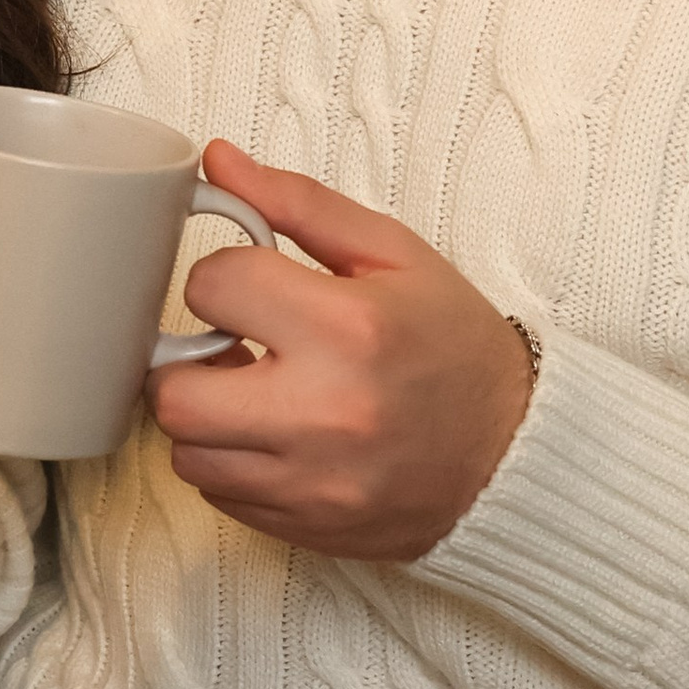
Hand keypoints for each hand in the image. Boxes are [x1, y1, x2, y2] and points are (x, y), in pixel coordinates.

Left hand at [146, 143, 536, 563]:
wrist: (515, 454)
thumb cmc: (455, 347)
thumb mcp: (392, 255)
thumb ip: (298, 204)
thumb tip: (216, 162)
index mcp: (348, 328)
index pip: (211, 287)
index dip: (223, 278)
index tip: (253, 287)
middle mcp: (324, 413)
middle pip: (173, 392)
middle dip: (186, 362)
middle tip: (231, 349)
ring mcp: (312, 483)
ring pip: (186, 453)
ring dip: (205, 419)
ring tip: (254, 395)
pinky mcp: (306, 527)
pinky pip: (218, 496)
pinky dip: (231, 463)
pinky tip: (275, 437)